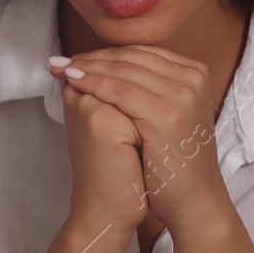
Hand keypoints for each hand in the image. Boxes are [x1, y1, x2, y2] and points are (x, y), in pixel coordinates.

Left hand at [49, 46, 225, 231]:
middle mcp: (192, 77)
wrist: (191, 200)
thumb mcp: (165, 112)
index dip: (104, 53)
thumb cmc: (172, 159)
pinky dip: (93, 84)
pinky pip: (120, 92)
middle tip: (60, 61)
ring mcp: (182, 95)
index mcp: (194, 72)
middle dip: (91, 57)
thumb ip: (147, 86)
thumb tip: (106, 65)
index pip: (140, 52)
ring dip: (86, 68)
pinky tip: (73, 83)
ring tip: (61, 70)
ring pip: (123, 71)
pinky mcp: (167, 115)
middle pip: (131, 57)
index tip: (74, 58)